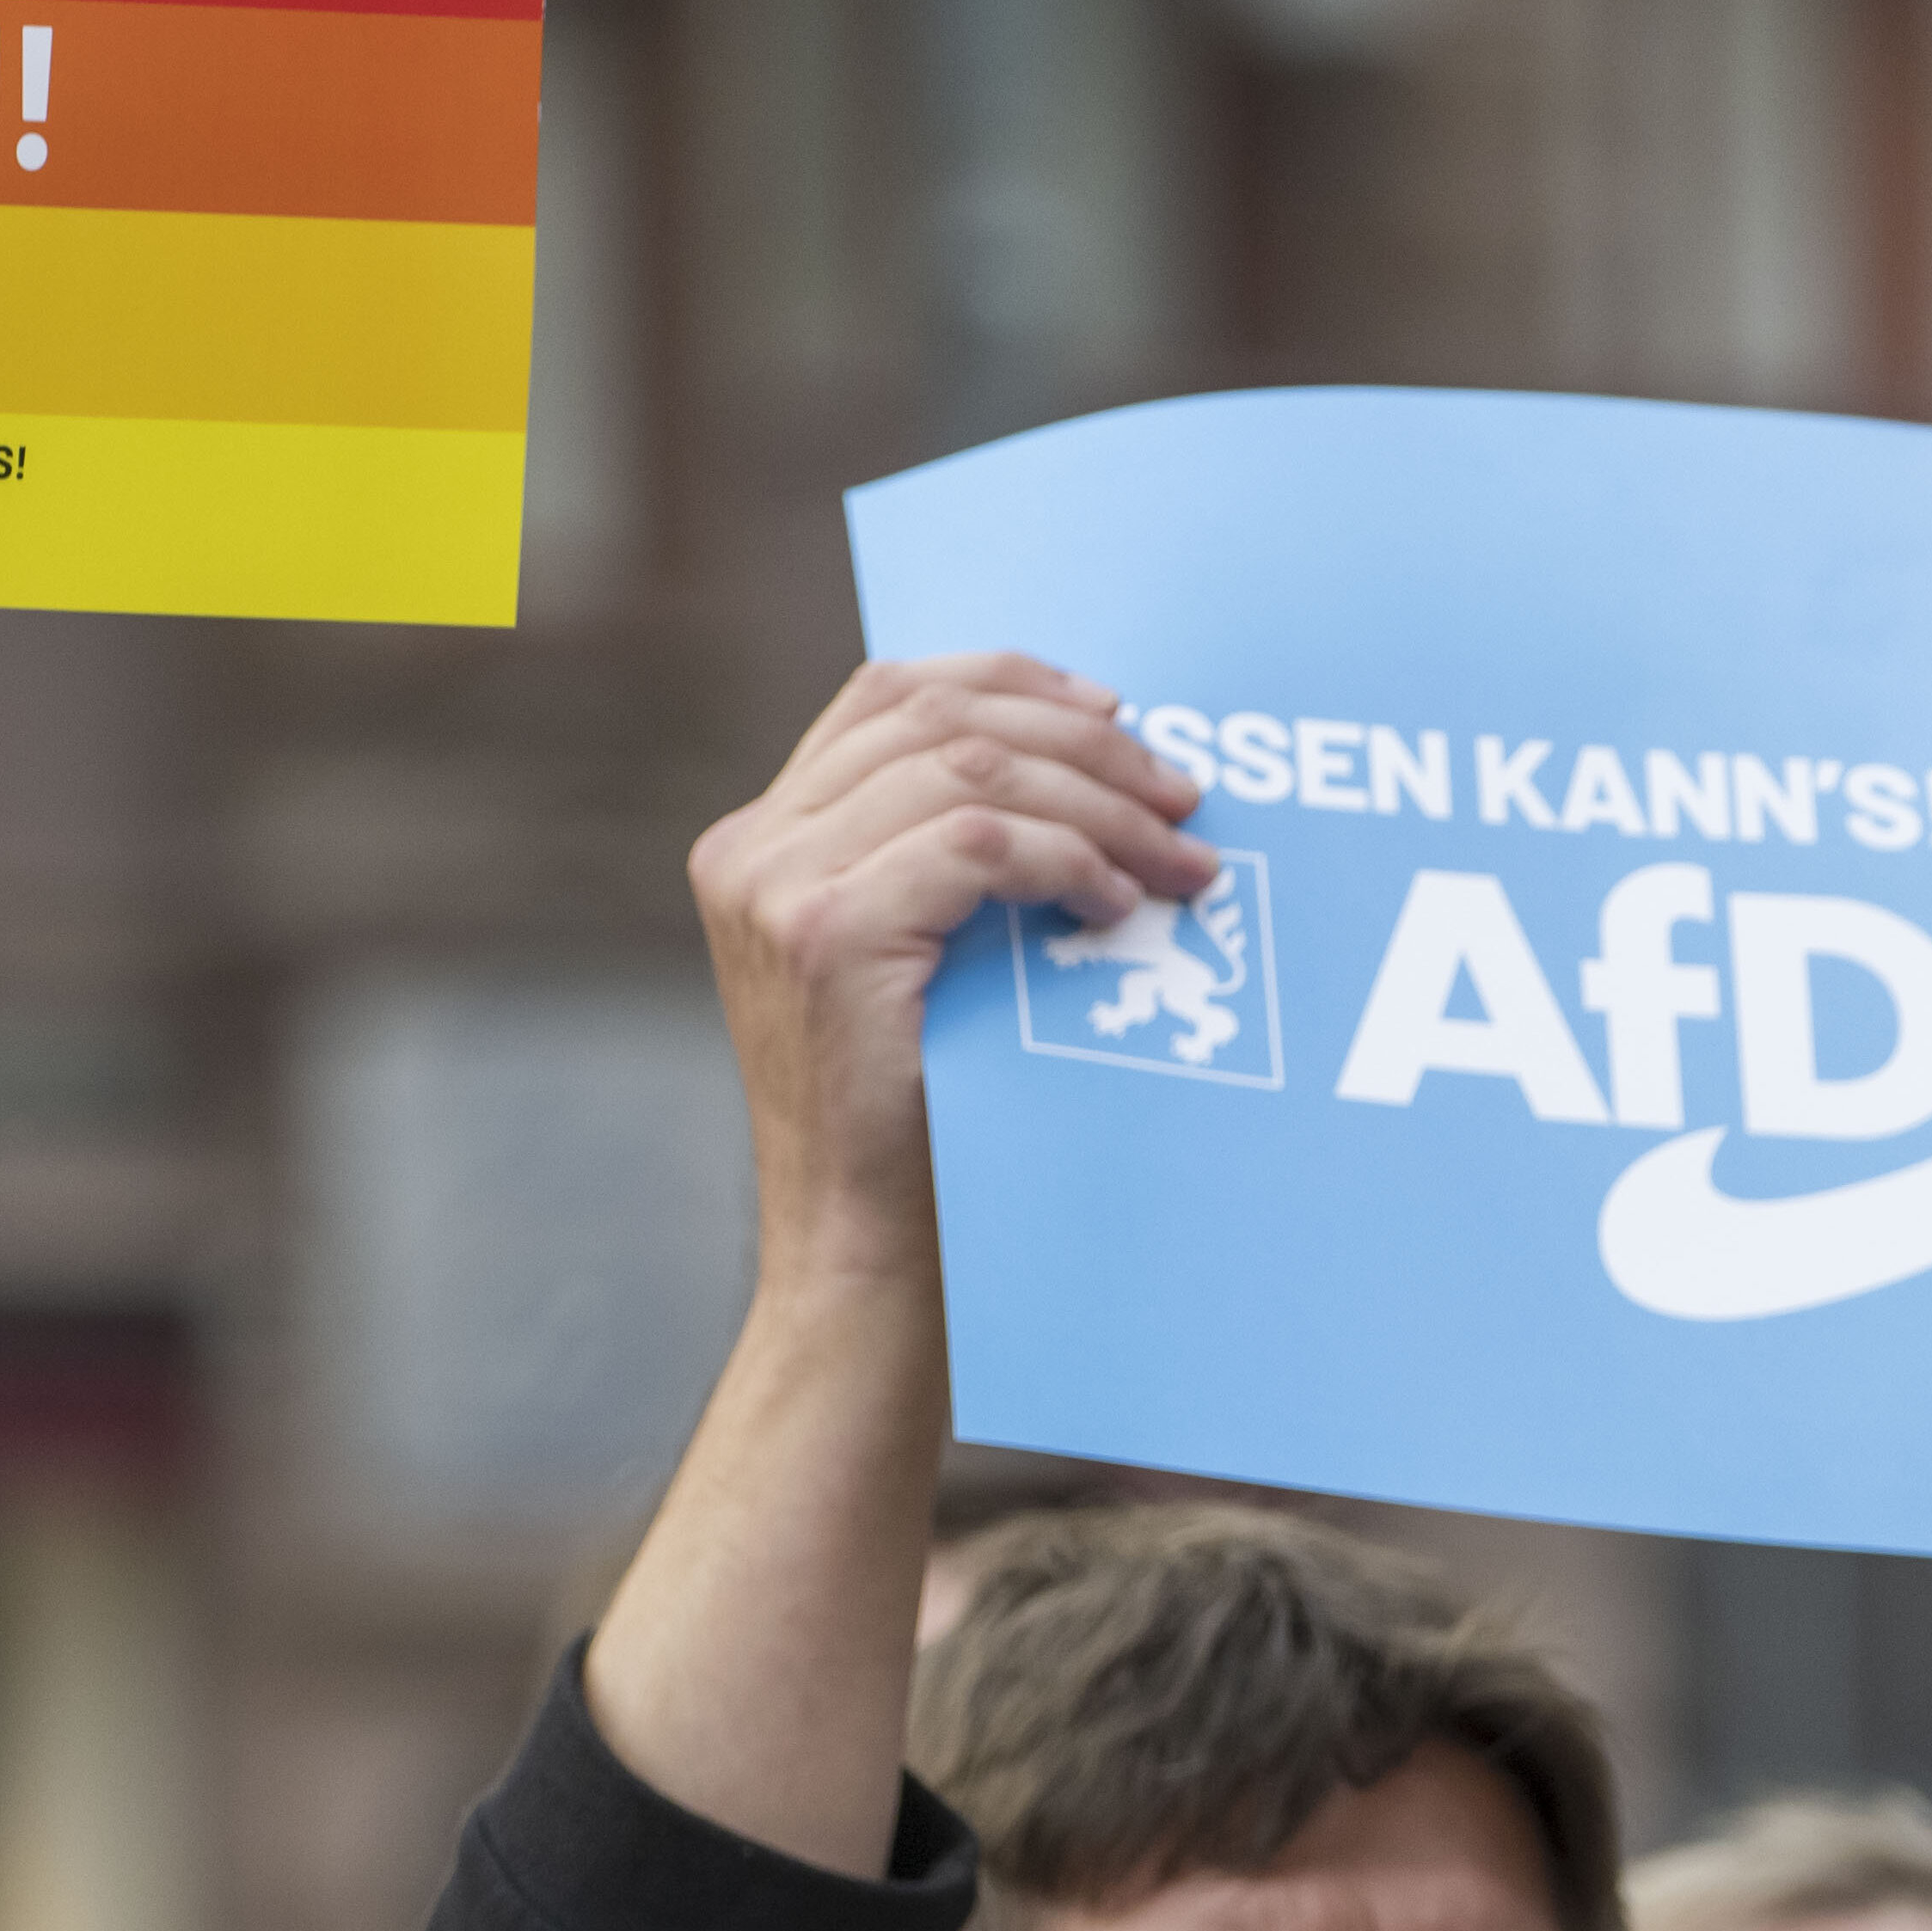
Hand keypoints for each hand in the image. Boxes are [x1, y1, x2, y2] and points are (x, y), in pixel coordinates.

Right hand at [683, 653, 1209, 1292]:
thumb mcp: (915, 957)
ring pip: (967, 771)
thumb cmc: (917, 1112)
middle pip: (934, 715)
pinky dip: (1068, 859)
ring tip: (1176, 854)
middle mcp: (752, 849)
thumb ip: (942, 857)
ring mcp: (776, 888)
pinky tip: (1117, 904)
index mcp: (761, 839)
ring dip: (1096, 802)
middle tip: (1179, 790)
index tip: (1114, 712)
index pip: (886, 695)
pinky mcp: (825, 936)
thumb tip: (1087, 756)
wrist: (865, 1250)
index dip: (1008, 680)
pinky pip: (978, 847)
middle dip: (1078, 742)